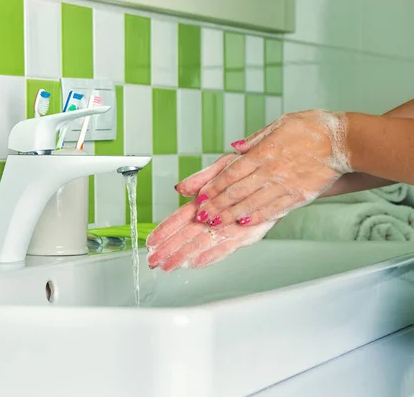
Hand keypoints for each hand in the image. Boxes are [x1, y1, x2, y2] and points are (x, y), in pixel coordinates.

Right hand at [146, 153, 276, 270]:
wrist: (280, 173)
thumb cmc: (251, 169)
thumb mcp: (222, 167)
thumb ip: (201, 179)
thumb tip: (179, 189)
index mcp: (206, 202)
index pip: (179, 219)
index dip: (164, 230)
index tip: (151, 240)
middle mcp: (215, 217)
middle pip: (186, 236)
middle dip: (168, 249)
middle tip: (153, 260)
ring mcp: (228, 227)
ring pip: (201, 244)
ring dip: (183, 256)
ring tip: (168, 266)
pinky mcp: (245, 235)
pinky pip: (225, 247)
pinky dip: (210, 255)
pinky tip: (195, 263)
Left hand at [192, 110, 351, 227]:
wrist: (345, 142)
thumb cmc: (314, 129)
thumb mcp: (281, 124)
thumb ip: (255, 139)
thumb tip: (234, 148)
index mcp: (265, 152)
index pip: (232, 173)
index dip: (214, 187)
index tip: (200, 196)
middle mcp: (272, 171)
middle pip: (237, 191)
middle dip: (217, 205)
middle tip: (201, 216)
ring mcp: (285, 186)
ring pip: (253, 204)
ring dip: (231, 215)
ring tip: (215, 224)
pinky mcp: (299, 197)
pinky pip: (274, 209)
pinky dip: (257, 217)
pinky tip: (244, 223)